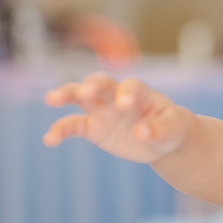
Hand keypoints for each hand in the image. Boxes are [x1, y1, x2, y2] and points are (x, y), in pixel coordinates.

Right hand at [43, 74, 189, 163]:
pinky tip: (49, 139)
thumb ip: (159, 130)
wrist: (161, 137)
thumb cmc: (170, 128)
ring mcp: (102, 109)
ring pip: (79, 96)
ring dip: (65, 94)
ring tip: (51, 99)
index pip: (131, 86)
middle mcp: (117, 95)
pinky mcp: (92, 126)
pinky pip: (73, 125)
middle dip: (91, 86)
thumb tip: (141, 132)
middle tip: (84, 93)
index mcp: (140, 92)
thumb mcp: (172, 130)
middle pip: (100, 83)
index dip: (126, 92)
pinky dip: (60, 130)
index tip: (123, 104)